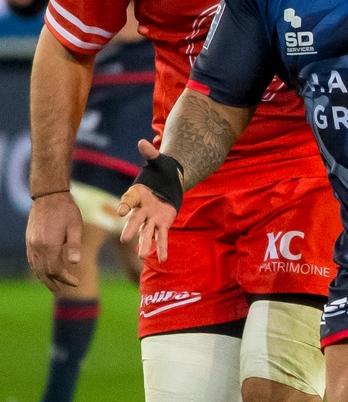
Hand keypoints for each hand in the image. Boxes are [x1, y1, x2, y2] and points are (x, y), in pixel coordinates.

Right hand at [25, 190, 83, 290]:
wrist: (49, 196)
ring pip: (35, 267)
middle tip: (62, 291)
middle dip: (53, 282)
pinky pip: (31, 259)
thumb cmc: (66, 211)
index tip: (76, 282)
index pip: (55, 270)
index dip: (65, 279)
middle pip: (43, 271)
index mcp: (49, 245)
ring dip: (43, 278)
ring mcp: (31, 244)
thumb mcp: (76, 227)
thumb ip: (75, 245)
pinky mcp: (29, 240)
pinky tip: (43, 272)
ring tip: (53, 286)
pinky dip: (37, 268)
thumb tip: (75, 263)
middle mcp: (37, 247)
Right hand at [117, 139, 176, 262]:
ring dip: (145, 244)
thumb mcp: (158, 161)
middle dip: (130, 229)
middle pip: (135, 220)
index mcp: (137, 194)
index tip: (122, 212)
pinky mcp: (163, 222)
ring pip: (147, 232)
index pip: (128, 201)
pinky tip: (162, 259)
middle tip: (124, 239)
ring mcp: (151, 217)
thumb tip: (143, 143)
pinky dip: (162, 247)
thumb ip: (150, 154)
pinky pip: (162, 236)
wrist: (170, 178)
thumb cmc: (161, 169)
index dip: (125, 206)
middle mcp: (141, 209)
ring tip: (143, 256)